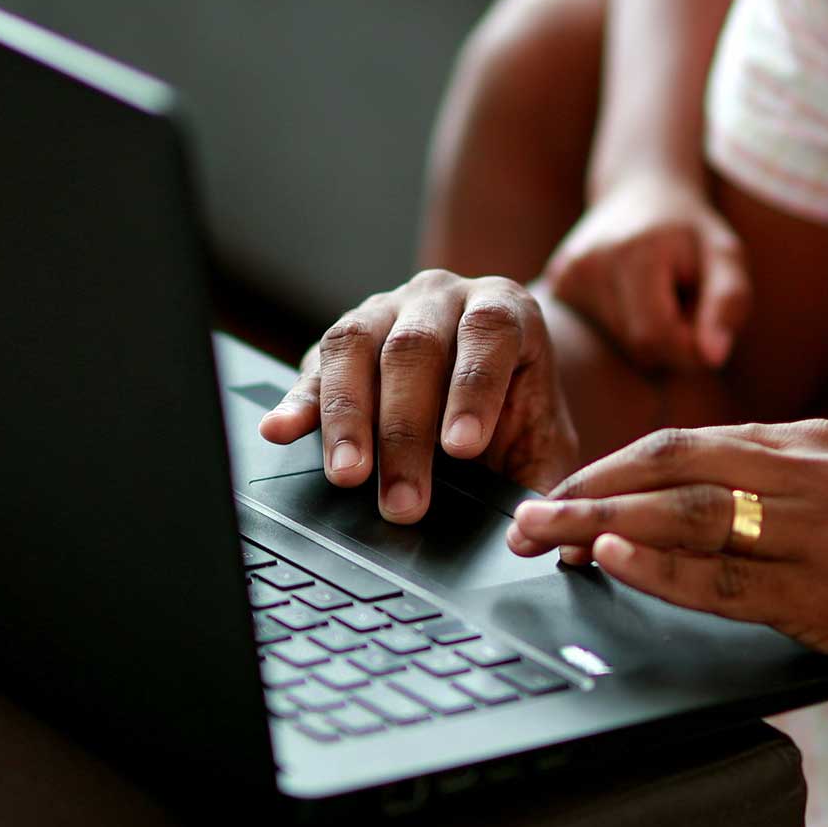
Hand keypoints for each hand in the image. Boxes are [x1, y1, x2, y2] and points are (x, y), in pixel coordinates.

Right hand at [258, 271, 578, 522]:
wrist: (492, 375)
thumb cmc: (519, 411)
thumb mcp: (544, 438)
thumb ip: (541, 477)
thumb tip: (531, 529)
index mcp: (504, 309)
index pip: (488, 335)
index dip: (473, 389)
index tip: (462, 448)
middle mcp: (441, 297)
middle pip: (414, 349)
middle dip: (406, 430)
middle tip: (404, 499)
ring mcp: (385, 309)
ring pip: (356, 348)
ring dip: (348, 417)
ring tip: (348, 475)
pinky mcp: (342, 338)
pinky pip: (314, 364)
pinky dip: (298, 401)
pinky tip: (282, 431)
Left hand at [505, 420, 827, 713]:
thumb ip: (796, 496)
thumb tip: (714, 514)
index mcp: (819, 447)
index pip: (692, 442)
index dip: (614, 466)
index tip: (563, 489)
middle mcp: (814, 474)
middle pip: (673, 465)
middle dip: (587, 487)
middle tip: (523, 515)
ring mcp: (824, 532)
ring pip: (689, 514)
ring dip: (600, 523)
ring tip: (538, 535)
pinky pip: (731, 578)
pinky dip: (665, 566)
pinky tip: (615, 560)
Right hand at [545, 172, 750, 370]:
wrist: (640, 191)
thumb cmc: (692, 231)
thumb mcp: (727, 257)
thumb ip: (729, 303)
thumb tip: (713, 357)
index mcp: (633, 253)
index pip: (658, 338)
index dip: (691, 345)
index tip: (708, 321)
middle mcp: (588, 265)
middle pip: (639, 346)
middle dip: (673, 338)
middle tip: (684, 299)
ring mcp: (565, 276)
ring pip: (621, 346)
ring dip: (652, 333)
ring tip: (659, 295)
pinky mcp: (555, 286)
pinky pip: (600, 334)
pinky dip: (626, 326)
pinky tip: (631, 295)